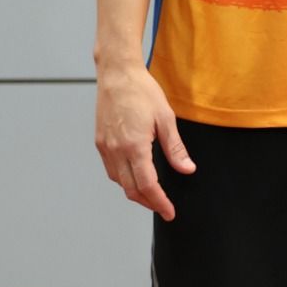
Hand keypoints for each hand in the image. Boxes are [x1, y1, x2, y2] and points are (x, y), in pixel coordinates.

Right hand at [95, 63, 194, 217]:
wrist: (117, 74)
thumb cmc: (141, 91)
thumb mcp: (165, 118)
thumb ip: (175, 148)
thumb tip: (187, 169)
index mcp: (134, 146)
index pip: (147, 185)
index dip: (159, 202)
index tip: (169, 212)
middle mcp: (116, 150)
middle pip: (130, 189)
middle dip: (148, 202)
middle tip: (163, 207)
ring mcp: (105, 147)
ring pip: (119, 181)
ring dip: (135, 192)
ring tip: (151, 194)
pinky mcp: (100, 142)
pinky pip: (111, 169)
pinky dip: (123, 179)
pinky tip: (135, 176)